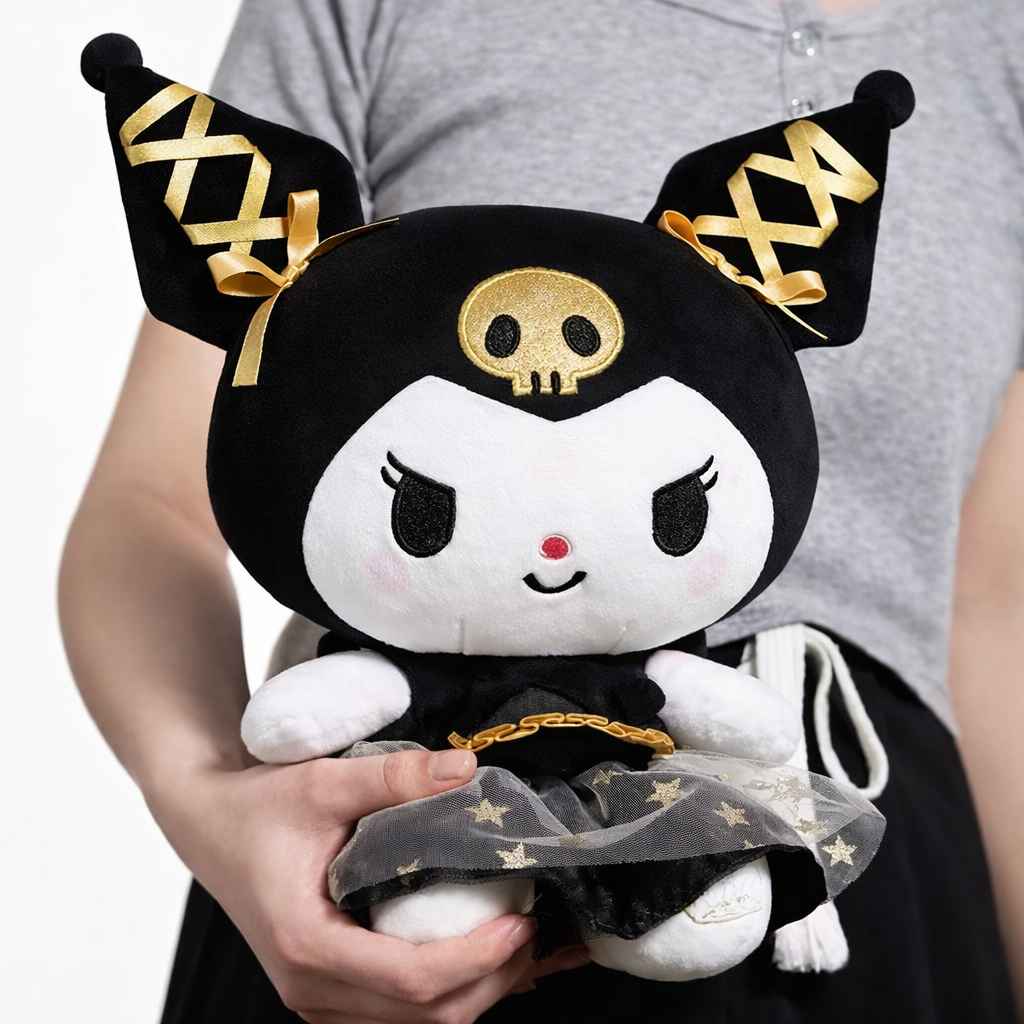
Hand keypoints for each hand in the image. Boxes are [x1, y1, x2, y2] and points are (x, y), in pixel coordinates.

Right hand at [147, 748, 582, 1022]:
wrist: (208, 823)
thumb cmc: (257, 806)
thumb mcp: (323, 782)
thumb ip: (394, 776)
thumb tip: (467, 767)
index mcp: (308, 945)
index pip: (409, 980)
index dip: (475, 958)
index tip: (520, 921)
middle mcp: (312, 987)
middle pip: (423, 1016)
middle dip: (491, 980)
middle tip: (537, 930)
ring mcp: (319, 996)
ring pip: (415, 1023)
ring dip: (475, 991)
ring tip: (523, 945)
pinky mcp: (329, 987)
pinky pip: (399, 1010)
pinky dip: (448, 990)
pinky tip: (483, 957)